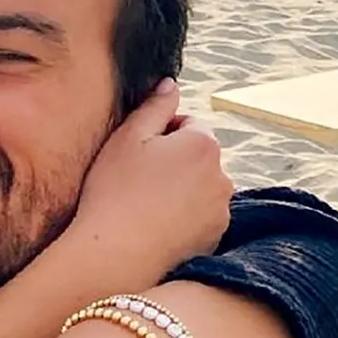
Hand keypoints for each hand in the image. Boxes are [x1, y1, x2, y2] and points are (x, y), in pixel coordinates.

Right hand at [66, 80, 231, 280]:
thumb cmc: (115, 190)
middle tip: (137, 179)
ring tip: (146, 205)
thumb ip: (154, 106)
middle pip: (198, 157)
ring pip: (200, 187)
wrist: (116, 253)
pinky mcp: (216, 236)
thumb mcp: (127, 137)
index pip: (188, 125)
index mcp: (203, 143)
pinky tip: (156, 225)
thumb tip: (170, 84)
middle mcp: (223, 174)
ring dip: (181, 189)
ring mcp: (221, 209)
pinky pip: (201, 216)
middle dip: (174, 162)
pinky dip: (185, 216)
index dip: (159, 135)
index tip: (136, 154)